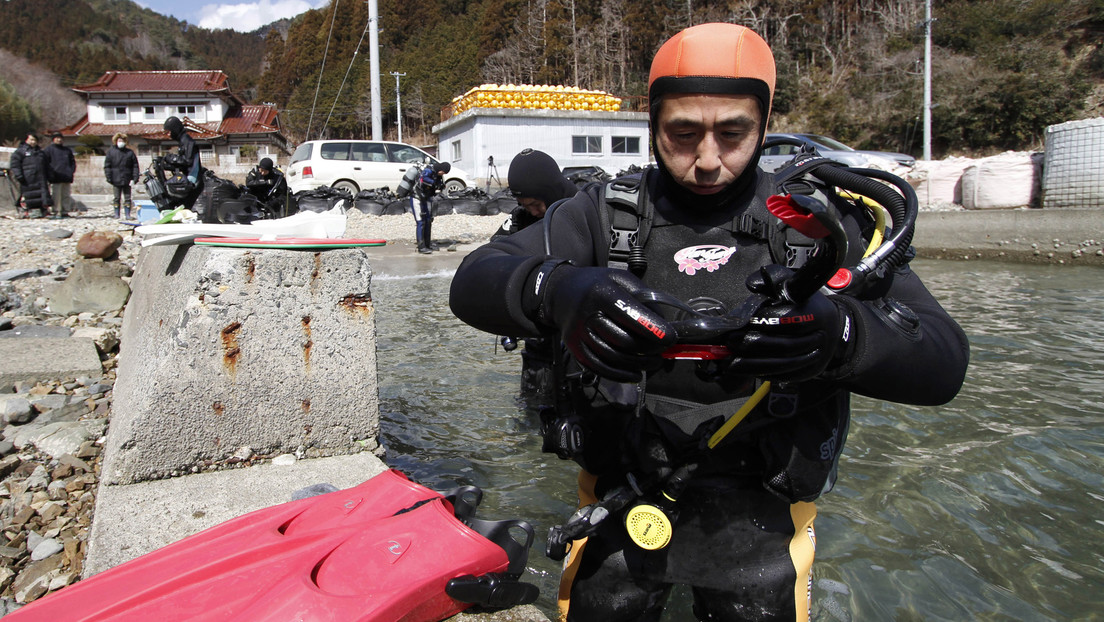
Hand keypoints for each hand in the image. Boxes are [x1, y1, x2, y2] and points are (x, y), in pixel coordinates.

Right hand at [528, 264, 674, 381]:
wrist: (560, 293)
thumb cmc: (596, 284)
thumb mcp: (620, 278)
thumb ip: (643, 295)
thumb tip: (663, 321)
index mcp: (602, 293)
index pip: (632, 315)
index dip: (655, 330)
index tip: (671, 338)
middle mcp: (588, 315)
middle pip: (625, 341)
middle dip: (650, 349)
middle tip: (663, 349)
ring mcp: (579, 334)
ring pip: (614, 358)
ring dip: (639, 364)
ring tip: (653, 361)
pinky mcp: (575, 349)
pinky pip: (599, 368)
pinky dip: (620, 375)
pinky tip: (634, 373)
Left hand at [723, 290, 850, 382]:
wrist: (831, 328)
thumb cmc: (806, 304)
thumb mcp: (793, 284)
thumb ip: (773, 277)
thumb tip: (752, 284)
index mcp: (817, 314)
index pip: (790, 320)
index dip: (765, 321)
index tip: (744, 321)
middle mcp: (820, 338)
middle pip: (784, 346)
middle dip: (754, 344)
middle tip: (731, 340)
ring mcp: (815, 358)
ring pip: (782, 365)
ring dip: (752, 364)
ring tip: (731, 358)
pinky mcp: (807, 373)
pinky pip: (782, 376)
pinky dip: (760, 373)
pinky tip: (743, 368)